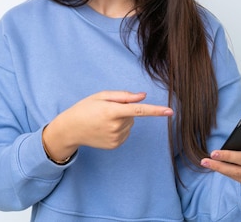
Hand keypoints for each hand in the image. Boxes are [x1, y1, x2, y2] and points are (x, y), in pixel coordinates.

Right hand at [42, 91, 172, 161]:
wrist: (71, 129)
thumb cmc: (85, 108)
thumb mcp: (101, 96)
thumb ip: (124, 96)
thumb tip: (143, 96)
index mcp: (112, 111)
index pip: (138, 110)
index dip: (155, 110)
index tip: (170, 112)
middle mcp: (115, 126)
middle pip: (132, 114)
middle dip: (123, 110)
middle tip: (105, 111)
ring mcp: (116, 138)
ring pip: (130, 124)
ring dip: (121, 119)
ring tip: (103, 120)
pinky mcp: (115, 145)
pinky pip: (126, 132)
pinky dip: (119, 128)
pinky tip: (105, 128)